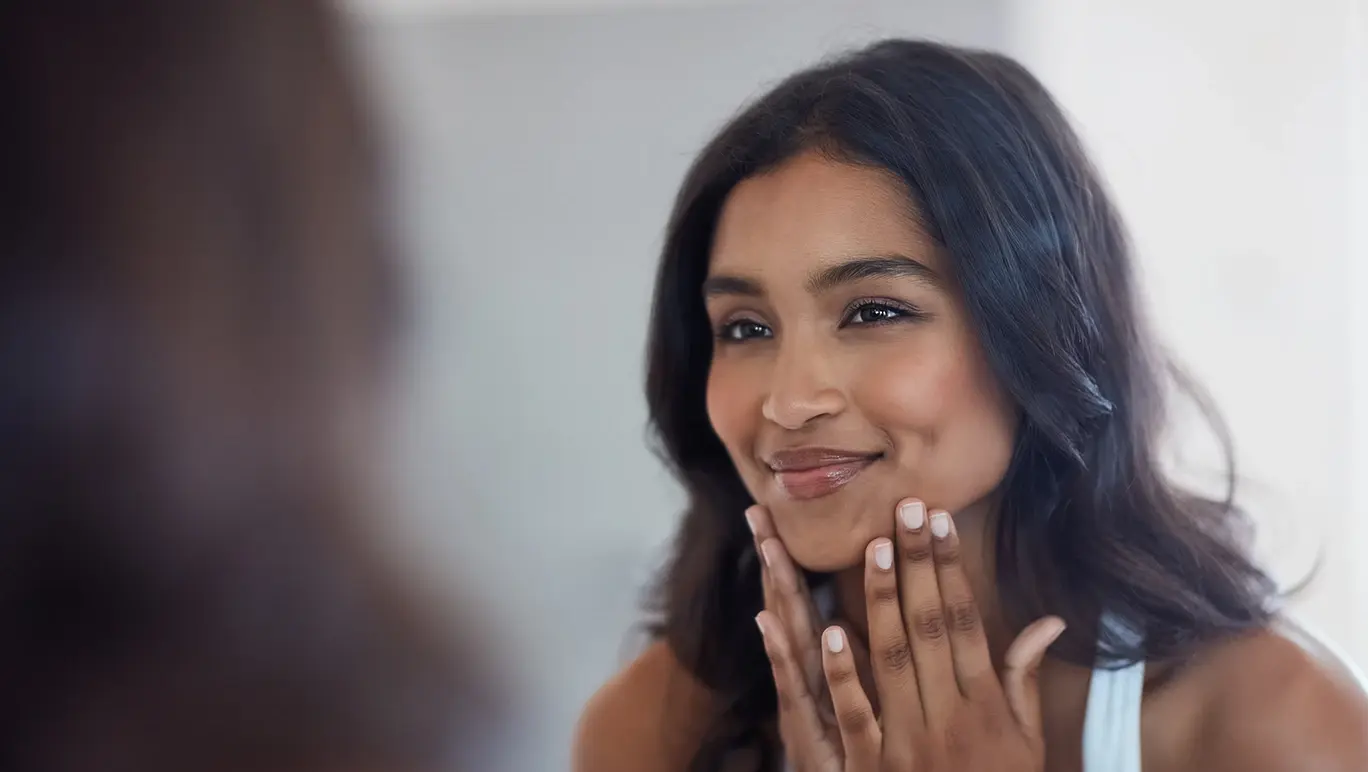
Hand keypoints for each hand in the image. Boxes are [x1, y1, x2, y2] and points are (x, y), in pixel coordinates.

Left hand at [758, 498, 1065, 770]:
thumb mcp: (1025, 741)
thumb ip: (1024, 679)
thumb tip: (1051, 620)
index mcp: (986, 705)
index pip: (965, 622)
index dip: (951, 570)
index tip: (940, 522)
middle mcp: (951, 717)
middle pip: (931, 627)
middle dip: (919, 564)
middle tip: (906, 507)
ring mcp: (910, 743)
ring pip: (894, 660)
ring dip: (882, 602)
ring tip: (876, 547)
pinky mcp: (873, 768)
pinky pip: (857, 715)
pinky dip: (844, 674)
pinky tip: (832, 631)